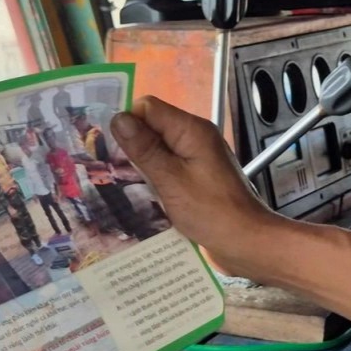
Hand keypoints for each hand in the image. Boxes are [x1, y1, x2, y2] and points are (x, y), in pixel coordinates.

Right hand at [112, 97, 283, 271]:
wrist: (247, 242)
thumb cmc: (211, 211)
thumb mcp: (171, 180)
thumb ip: (145, 149)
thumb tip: (119, 118)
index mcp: (191, 130)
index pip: (148, 107)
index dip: (126, 121)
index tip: (104, 144)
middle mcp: (195, 137)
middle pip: (152, 126)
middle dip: (129, 143)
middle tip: (105, 166)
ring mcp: (197, 157)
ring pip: (158, 148)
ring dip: (140, 162)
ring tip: (116, 181)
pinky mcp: (197, 176)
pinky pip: (168, 166)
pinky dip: (153, 176)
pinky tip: (139, 193)